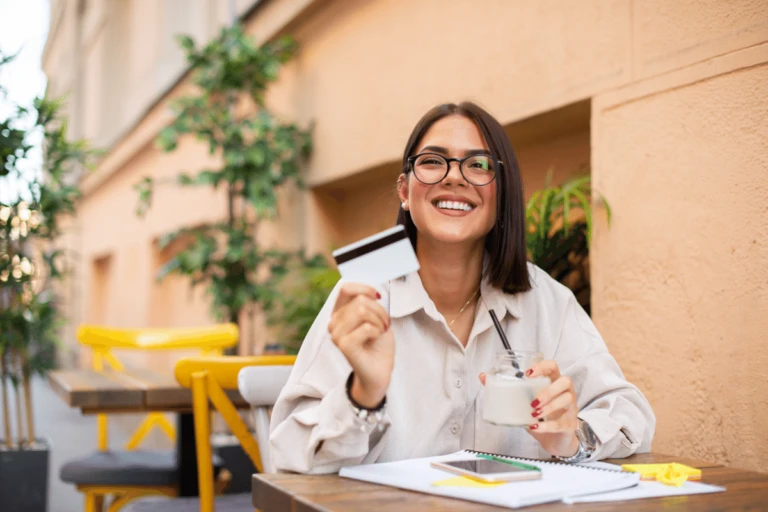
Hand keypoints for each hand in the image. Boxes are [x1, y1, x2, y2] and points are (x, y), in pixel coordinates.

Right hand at [328, 283, 393, 407]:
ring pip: (363, 311)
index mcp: (339, 313)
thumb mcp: (375, 316)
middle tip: (384, 324)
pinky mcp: (344, 345)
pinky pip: (366, 327)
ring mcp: (336, 334)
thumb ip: (368, 302)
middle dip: (379, 311)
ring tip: (380, 332)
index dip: (364, 288)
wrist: (380, 370)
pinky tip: (376, 339)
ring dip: (379, 321)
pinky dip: (378, 331)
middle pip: (360, 300)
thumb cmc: (378, 343)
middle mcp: (333, 322)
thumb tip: (370, 292)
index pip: (345, 289)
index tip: (377, 297)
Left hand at [479, 360, 578, 456]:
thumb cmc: (540, 416)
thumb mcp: (523, 402)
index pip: (553, 366)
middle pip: (565, 381)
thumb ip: (506, 390)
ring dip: (549, 406)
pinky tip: (535, 427)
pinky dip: (547, 425)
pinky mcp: (570, 425)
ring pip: (567, 400)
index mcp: (553, 382)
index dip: (542, 367)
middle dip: (548, 390)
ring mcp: (571, 408)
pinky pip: (562, 423)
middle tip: (532, 401)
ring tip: (533, 413)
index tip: (527, 373)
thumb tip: (483, 377)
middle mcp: (565, 392)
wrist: (554, 440)